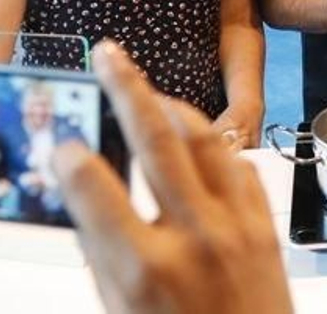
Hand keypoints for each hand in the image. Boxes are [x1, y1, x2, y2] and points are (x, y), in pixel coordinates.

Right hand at [54, 42, 292, 313]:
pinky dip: (216, 148)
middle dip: (127, 88)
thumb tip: (81, 194)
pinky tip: (196, 143)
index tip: (60, 142)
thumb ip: (103, 255)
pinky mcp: (266, 229)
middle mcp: (192, 240)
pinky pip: (240, 167)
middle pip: (156, 138)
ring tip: (149, 90)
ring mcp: (236, 229)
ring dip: (175, 107)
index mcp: (142, 272)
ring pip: (206, 139)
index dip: (70, 157)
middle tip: (109, 54)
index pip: (93, 189)